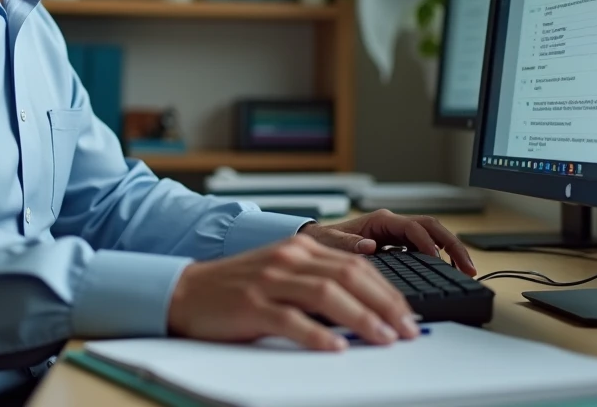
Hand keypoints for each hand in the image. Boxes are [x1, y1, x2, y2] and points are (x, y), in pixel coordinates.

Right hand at [167, 233, 419, 350]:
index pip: (358, 265)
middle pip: (350, 276)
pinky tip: (336, 347)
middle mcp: (289, 258)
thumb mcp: (283, 271)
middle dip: (386, 304)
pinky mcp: (252, 305)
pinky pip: (291, 320)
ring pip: (327, 294)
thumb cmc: (238, 287)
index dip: (388, 291)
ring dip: (362, 318)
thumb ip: (319, 279)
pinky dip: (317, 335)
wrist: (187, 291)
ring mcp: (270, 280)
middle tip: (408, 329)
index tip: (409, 315)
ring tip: (384, 338)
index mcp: (301, 247)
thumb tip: (367, 304)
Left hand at [298, 209, 476, 275]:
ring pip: (433, 237)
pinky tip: (449, 272)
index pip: (415, 227)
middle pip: (433, 228)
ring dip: (451, 251)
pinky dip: (440, 259)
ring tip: (466, 270)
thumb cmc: (321, 241)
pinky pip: (425, 249)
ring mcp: (397, 235)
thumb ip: (348, 243)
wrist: (314, 244)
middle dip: (453, 245)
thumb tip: (369, 245)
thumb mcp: (330, 242)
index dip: (429, 243)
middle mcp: (392, 225)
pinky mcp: (398, 247)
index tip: (439, 261)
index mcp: (380, 220)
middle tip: (469, 266)